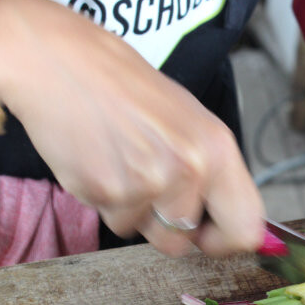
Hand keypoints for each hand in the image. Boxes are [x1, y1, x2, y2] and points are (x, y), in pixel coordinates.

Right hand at [0, 0, 264, 256]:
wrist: (59, 61)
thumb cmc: (124, 87)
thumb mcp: (189, 120)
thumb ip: (211, 173)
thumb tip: (229, 223)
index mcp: (218, 148)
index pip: (245, 228)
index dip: (225, 241)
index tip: (209, 235)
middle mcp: (189, 169)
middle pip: (187, 242)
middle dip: (170, 229)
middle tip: (152, 191)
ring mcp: (147, 184)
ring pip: (147, 234)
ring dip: (135, 213)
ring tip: (123, 164)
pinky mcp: (106, 194)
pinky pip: (115, 222)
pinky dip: (106, 202)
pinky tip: (100, 162)